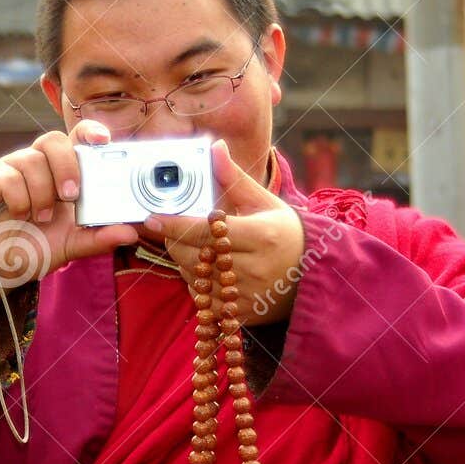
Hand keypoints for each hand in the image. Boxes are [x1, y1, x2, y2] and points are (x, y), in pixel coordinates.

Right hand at [0, 120, 141, 322]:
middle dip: (66, 165)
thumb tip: (130, 234)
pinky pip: (8, 177)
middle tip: (71, 195)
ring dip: (41, 193)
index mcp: (61, 171)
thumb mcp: (72, 245)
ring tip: (41, 217)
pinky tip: (19, 214)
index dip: (90, 131)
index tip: (103, 140)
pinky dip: (19, 199)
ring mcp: (13, 170)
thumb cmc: (35, 247)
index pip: (76, 137)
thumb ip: (99, 238)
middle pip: (53, 139)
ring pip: (31, 160)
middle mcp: (38, 164)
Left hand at [142, 140, 305, 325]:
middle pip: (194, 256)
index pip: (206, 231)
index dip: (175, 225)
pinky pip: (203, 299)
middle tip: (168, 228)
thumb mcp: (264, 203)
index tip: (152, 218)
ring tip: (195, 247)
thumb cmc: (285, 233)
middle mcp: (253, 269)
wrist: (312, 276)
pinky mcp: (240, 315)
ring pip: (194, 279)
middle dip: (174, 241)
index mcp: (261, 237)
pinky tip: (206, 270)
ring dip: (184, 262)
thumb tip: (215, 148)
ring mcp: (246, 296)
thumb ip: (234, 179)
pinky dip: (196, 283)